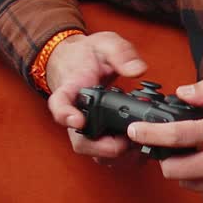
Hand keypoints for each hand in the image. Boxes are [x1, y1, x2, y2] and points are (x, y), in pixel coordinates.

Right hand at [46, 31, 146, 160]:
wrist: (82, 63)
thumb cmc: (90, 55)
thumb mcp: (105, 43)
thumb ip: (121, 54)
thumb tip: (137, 70)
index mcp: (70, 90)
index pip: (60, 105)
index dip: (66, 115)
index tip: (78, 120)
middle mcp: (75, 115)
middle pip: (79, 142)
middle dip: (102, 148)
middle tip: (125, 142)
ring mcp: (86, 129)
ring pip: (94, 153)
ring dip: (116, 156)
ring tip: (139, 147)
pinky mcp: (100, 137)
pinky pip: (107, 155)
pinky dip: (124, 158)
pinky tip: (142, 150)